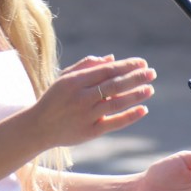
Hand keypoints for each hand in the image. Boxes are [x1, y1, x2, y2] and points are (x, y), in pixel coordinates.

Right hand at [29, 55, 155, 149]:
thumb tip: (111, 58)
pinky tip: (143, 109)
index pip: (107, 70)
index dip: (126, 66)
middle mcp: (81, 97)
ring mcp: (86, 115)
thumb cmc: (54, 99)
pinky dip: (130, 116)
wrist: (38, 127)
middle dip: (135, 78)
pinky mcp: (90, 132)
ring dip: (136, 95)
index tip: (142, 63)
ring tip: (150, 89)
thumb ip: (86, 66)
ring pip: (116, 103)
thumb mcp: (65, 78)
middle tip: (152, 73)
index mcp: (75, 81)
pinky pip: (114, 123)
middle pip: (114, 85)